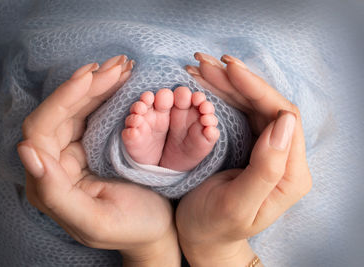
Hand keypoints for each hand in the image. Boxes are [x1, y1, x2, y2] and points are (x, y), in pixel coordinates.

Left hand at [17, 56, 179, 266]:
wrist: (156, 229)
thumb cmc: (131, 227)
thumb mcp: (94, 220)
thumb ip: (55, 193)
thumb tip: (26, 149)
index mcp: (48, 183)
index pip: (41, 130)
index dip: (62, 100)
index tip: (89, 77)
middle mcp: (55, 163)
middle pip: (61, 112)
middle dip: (87, 85)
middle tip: (117, 66)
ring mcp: (73, 152)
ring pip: (78, 108)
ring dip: (98, 84)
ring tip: (122, 66)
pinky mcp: (91, 145)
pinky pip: (93, 113)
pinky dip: (106, 93)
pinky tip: (119, 79)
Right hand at [176, 53, 311, 265]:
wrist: (202, 238)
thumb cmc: (214, 226)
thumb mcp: (238, 204)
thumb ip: (267, 168)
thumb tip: (286, 122)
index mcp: (289, 173)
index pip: (283, 117)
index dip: (257, 89)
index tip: (229, 70)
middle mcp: (283, 158)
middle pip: (267, 105)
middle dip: (237, 80)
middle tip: (207, 62)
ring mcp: (267, 150)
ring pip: (252, 105)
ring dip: (227, 83)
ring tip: (201, 67)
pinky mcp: (250, 147)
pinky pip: (240, 113)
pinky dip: (222, 94)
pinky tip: (206, 83)